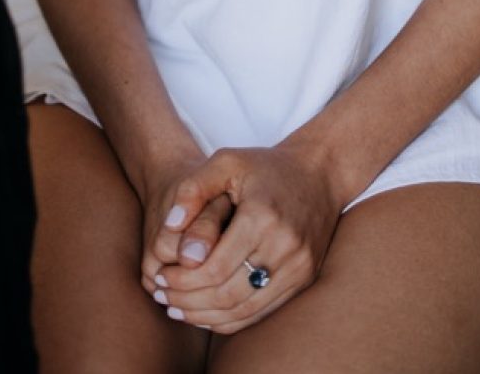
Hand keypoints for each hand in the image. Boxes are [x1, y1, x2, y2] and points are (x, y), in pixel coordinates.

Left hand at [140, 145, 342, 335]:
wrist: (319, 174)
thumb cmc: (265, 167)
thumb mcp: (226, 161)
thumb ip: (193, 189)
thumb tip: (169, 227)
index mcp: (262, 216)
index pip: (214, 268)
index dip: (182, 281)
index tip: (160, 278)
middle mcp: (285, 246)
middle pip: (227, 294)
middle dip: (188, 302)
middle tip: (162, 298)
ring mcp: (298, 267)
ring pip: (245, 310)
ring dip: (206, 316)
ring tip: (178, 310)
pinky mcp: (304, 279)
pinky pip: (263, 312)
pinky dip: (232, 319)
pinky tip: (207, 314)